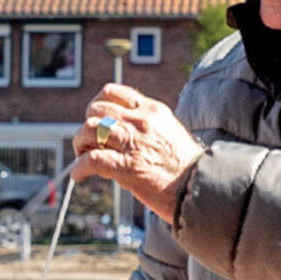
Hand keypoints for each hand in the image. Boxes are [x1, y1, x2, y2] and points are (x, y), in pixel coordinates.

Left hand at [70, 86, 198, 222]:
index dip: (96, 105)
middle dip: (86, 126)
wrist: (200, 187)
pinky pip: (91, 160)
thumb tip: (115, 130)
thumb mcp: (168, 131)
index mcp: (152, 110)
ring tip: (82, 157)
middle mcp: (141, 121)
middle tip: (87, 142)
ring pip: (90, 130)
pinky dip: (79, 167)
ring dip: (80, 144)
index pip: (112, 92)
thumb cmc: (185, 165)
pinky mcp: (127, 167)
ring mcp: (134, 143)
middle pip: (96, 110)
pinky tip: (79, 175)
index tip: (94, 119)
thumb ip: (144, 125)